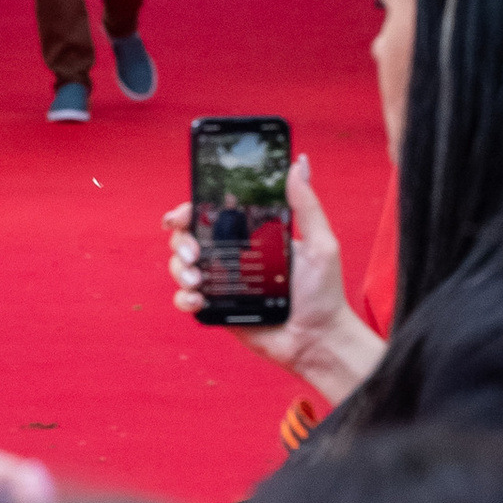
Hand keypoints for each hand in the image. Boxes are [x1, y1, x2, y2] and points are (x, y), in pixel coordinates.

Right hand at [165, 154, 378, 401]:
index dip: (190, 210)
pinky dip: (184, 297)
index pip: (212, 214)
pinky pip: (186, 299)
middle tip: (193, 253)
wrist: (318, 340)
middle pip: (188, 238)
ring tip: (198, 279)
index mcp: (251, 236)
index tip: (183, 214)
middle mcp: (232, 256)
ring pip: (181, 266)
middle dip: (181, 241)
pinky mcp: (217, 310)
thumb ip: (306, 205)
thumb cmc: (323, 294)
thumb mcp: (320, 244)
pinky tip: (198, 299)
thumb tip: (301, 162)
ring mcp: (222, 283)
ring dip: (179, 268)